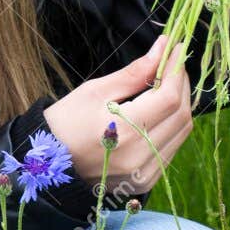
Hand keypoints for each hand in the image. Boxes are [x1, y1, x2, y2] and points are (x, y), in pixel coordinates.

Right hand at [42, 33, 192, 195]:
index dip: (175, 70)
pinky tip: (160, 110)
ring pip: (182, 132)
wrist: (48, 164)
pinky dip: (172, 125)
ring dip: (180, 104)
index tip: (174, 49)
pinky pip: (171, 147)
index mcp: (124, 132)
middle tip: (172, 63)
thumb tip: (162, 48)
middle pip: (181, 115)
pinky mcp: (146, 181)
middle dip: (182, 84)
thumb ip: (133, 73)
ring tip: (167, 84)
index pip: (169, 98)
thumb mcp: (94, 91)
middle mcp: (139, 156)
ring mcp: (144, 173)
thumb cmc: (65, 123)